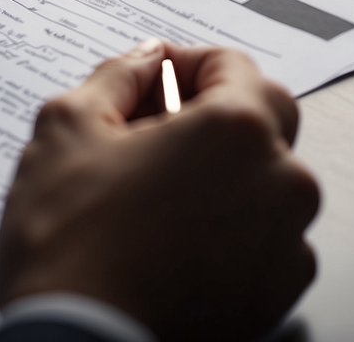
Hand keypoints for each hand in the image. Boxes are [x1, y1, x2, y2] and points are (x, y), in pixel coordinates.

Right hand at [0, 40, 319, 341]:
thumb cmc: (69, 246)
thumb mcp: (66, 128)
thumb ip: (116, 76)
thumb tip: (143, 60)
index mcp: (237, 129)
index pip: (233, 64)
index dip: (184, 63)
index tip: (151, 81)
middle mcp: (281, 181)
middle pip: (258, 121)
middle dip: (205, 116)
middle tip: (145, 136)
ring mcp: (287, 243)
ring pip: (260, 181)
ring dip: (216, 175)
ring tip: (148, 197)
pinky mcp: (278, 293)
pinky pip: (263, 238)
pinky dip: (225, 229)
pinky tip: (168, 242)